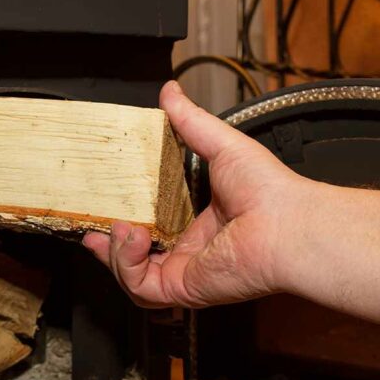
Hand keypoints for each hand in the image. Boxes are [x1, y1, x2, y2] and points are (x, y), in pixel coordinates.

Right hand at [82, 81, 308, 307]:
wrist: (286, 223)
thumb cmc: (268, 189)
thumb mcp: (220, 143)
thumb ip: (190, 121)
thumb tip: (170, 92)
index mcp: (197, 224)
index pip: (150, 228)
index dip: (124, 222)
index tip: (106, 209)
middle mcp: (189, 252)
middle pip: (135, 257)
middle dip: (109, 245)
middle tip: (93, 227)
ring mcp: (184, 272)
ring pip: (132, 276)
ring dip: (115, 253)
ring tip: (119, 226)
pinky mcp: (182, 288)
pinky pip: (140, 287)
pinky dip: (127, 263)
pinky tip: (132, 237)